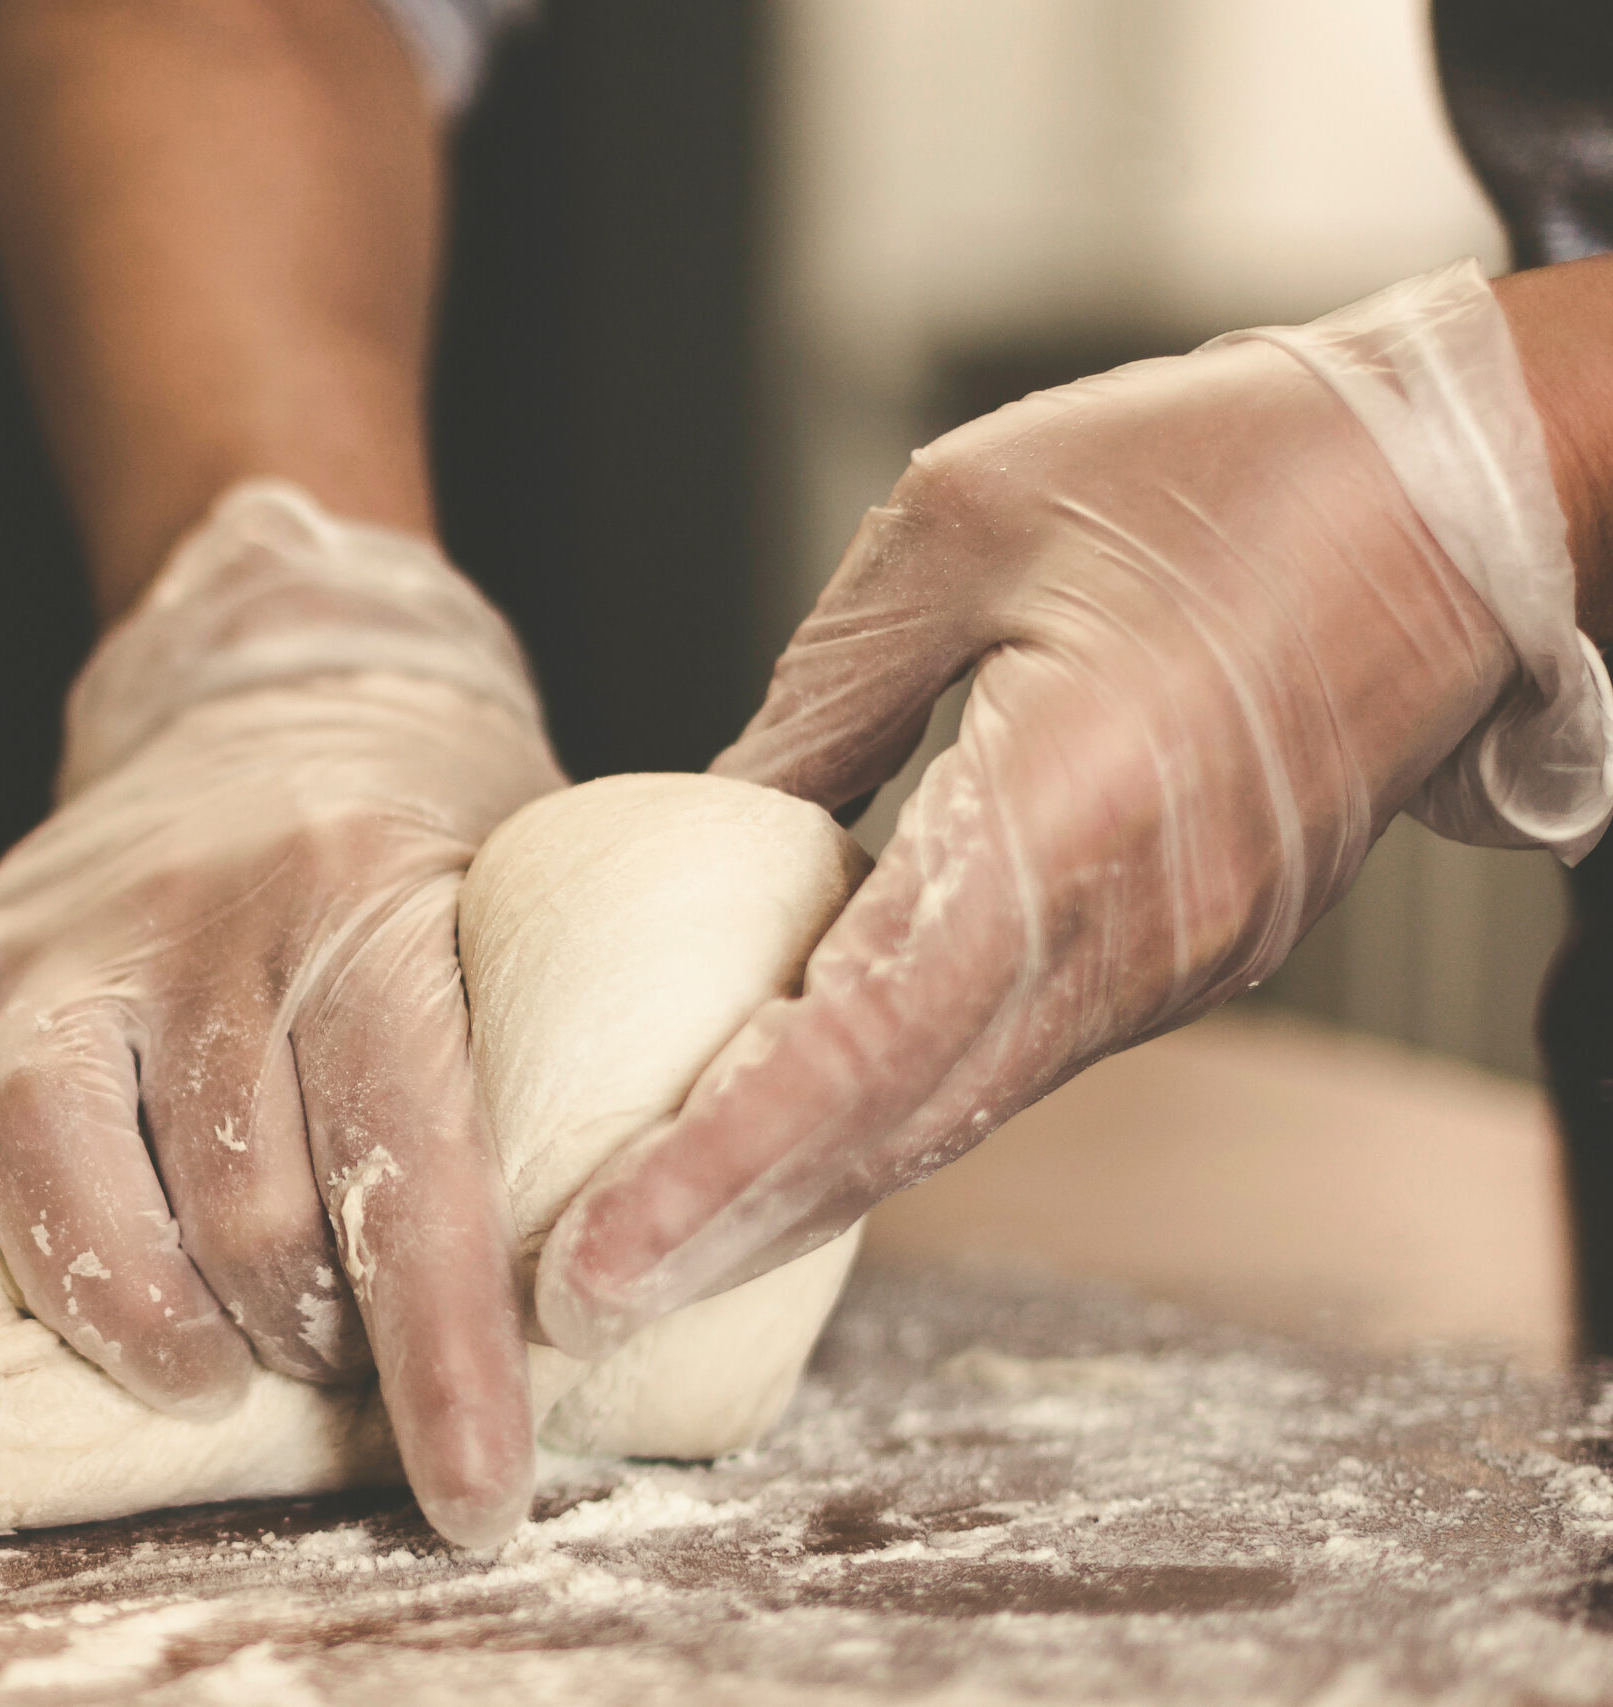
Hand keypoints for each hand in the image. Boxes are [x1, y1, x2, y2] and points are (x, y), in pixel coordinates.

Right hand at [0, 482, 562, 1546]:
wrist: (303, 681)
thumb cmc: (441, 850)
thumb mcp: (535, 925)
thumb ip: (565, 1074)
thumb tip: (615, 1291)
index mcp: (390, 906)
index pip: (417, 1155)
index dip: (446, 1346)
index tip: (473, 1491)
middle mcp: (223, 916)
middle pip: (235, 1182)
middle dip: (301, 1332)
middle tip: (340, 1375)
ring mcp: (80, 924)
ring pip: (46, 1131)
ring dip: (120, 1296)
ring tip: (193, 1378)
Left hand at [536, 260, 1612, 1357]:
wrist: (1471, 497)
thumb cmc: (1226, 468)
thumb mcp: (965, 522)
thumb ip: (831, 694)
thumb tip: (727, 813)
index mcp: (1070, 804)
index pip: (863, 1037)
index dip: (718, 1158)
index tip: (599, 1243)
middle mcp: (1134, 927)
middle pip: (899, 1124)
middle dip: (728, 1227)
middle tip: (578, 1301)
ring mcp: (1179, 959)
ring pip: (955, 1114)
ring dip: (800, 1195)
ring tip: (649, 1251)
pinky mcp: (1192, 956)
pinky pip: (1011, 1065)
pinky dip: (885, 1123)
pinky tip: (787, 1144)